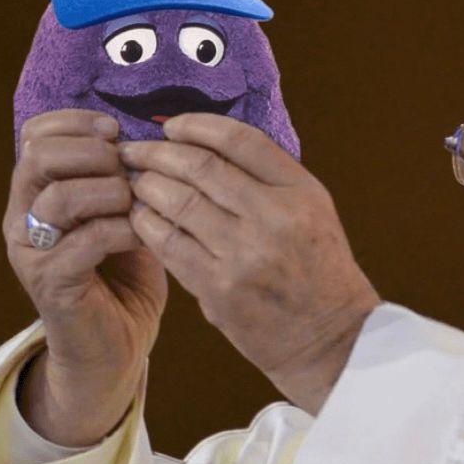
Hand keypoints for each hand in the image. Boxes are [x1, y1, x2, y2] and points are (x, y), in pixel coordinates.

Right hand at [4, 110, 167, 445]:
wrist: (116, 346)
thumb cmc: (125, 277)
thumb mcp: (125, 217)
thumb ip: (124, 181)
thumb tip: (147, 144)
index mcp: (37, 193)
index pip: (36, 135)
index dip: (76, 123)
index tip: (116, 130)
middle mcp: (23, 217)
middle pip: (40, 157)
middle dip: (93, 153)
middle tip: (128, 170)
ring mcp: (32, 251)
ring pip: (59, 198)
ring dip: (110, 192)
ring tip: (139, 204)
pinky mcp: (51, 283)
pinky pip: (85, 241)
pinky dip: (122, 230)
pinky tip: (145, 235)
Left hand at [119, 114, 379, 414]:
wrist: (330, 337)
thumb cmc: (319, 270)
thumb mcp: (313, 211)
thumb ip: (269, 179)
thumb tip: (205, 147)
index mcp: (300, 192)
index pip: (239, 140)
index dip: (197, 125)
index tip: (172, 126)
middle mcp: (273, 217)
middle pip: (199, 166)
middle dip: (157, 152)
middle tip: (134, 150)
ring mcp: (243, 254)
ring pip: (177, 202)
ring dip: (146, 185)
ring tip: (135, 182)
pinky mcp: (218, 288)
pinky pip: (168, 244)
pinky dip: (147, 224)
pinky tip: (140, 216)